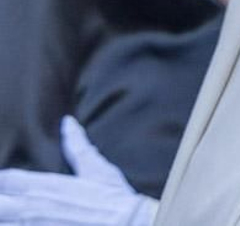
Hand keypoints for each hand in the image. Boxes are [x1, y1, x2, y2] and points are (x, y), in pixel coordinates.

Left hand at [0, 117, 156, 225]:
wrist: (128, 224)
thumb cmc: (114, 199)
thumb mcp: (97, 169)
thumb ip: (77, 146)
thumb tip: (68, 122)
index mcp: (45, 186)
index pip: (6, 179)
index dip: (3, 180)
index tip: (6, 182)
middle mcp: (33, 208)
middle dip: (3, 201)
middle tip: (10, 201)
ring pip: (4, 221)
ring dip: (7, 218)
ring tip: (16, 215)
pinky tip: (28, 223)